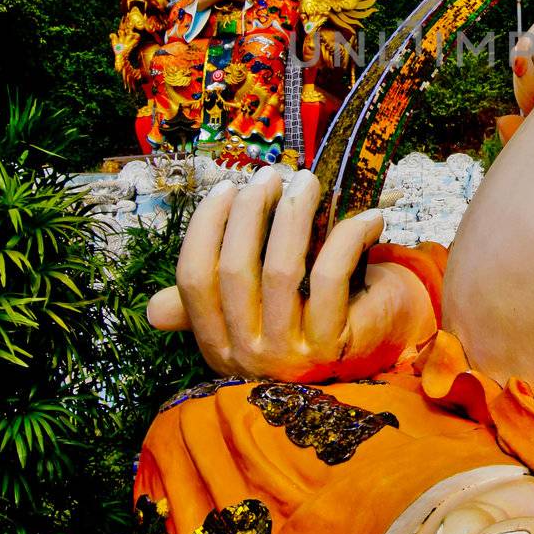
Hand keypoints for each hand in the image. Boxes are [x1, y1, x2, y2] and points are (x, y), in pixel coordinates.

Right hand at [147, 169, 434, 381]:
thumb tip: (153, 309)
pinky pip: (331, 278)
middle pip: (235, 271)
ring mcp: (292, 356)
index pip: (195, 279)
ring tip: (307, 182)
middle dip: (251, 212)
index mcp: (219, 346)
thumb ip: (214, 301)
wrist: (381, 345)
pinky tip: (367, 217)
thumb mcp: (257, 309)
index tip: (228, 188)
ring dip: (294, 216)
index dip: (206, 228)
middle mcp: (250, 357)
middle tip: (272, 176)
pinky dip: (348, 238)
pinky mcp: (335, 346)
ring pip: (282, 270)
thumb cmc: (313, 312)